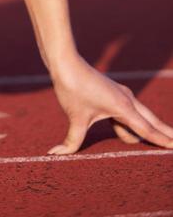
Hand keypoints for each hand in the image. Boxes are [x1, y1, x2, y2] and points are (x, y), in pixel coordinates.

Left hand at [47, 53, 172, 154]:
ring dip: (147, 130)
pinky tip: (126, 135)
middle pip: (151, 121)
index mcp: (123, 107)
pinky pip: (128, 113)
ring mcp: (121, 95)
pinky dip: (131, 124)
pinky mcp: (113, 93)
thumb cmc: (73, 88)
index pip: (147, 129)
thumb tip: (55, 154)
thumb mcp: (74, 118)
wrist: (66, 62)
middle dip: (165, 133)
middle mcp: (127, 100)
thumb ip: (71, 141)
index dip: (162, 140)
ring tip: (160, 141)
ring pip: (140, 117)